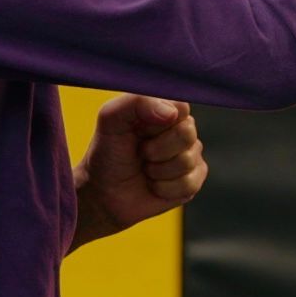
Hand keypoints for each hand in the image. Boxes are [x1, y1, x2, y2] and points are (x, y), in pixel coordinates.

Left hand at [71, 94, 205, 250]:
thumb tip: (172, 113)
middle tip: (141, 153)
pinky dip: (164, 188)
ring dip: (157, 171)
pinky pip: (188, 183)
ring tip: (145, 170)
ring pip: (187, 161)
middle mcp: (181, 130)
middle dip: (156, 149)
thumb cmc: (107, 153)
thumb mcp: (110, 120)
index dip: (160, 122)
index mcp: (165, 110)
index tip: (139, 131)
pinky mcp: (192, 181)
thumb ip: (136, 102)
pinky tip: (154, 186)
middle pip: (187, 134)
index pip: (181, 107)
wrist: (103, 194)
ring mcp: (190, 156)